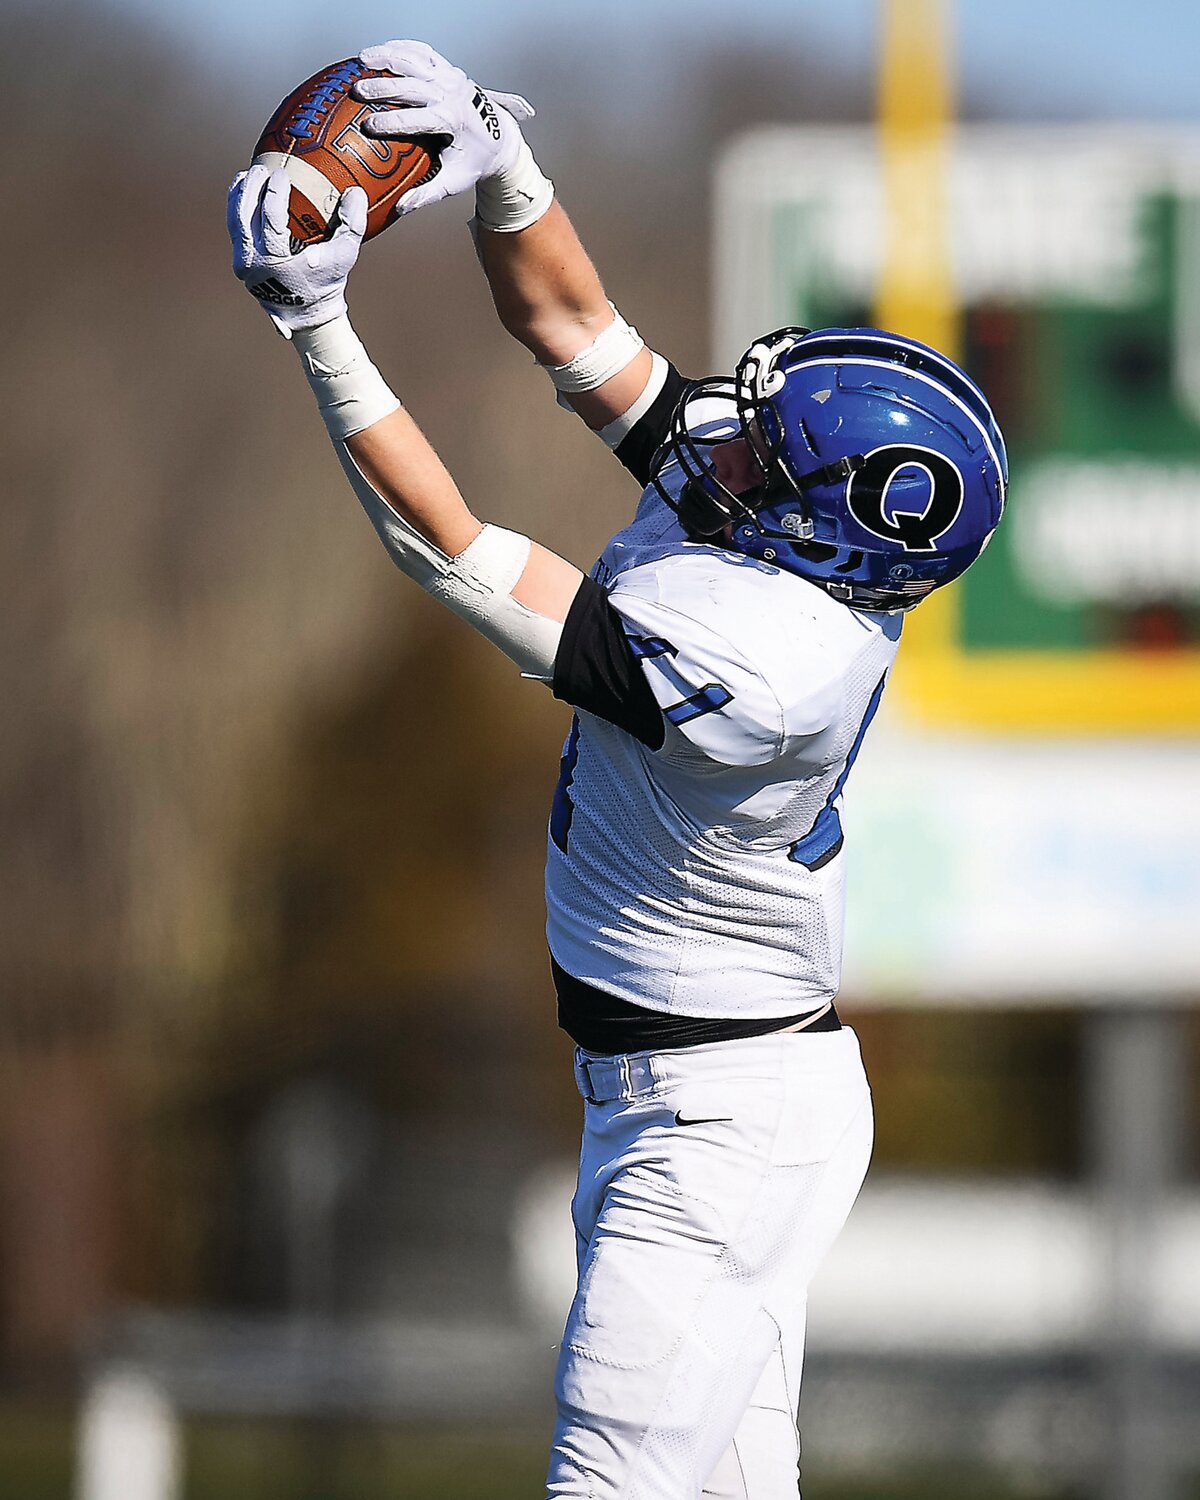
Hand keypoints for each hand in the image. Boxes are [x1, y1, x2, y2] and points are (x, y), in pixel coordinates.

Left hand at [227, 164, 366, 336]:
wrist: (305, 313)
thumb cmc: (326, 282)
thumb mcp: (344, 256)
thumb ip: (352, 225)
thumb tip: (355, 192)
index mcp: (276, 261)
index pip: (270, 220)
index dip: (274, 194)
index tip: (282, 174)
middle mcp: (253, 262)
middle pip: (243, 216)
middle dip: (251, 187)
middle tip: (262, 168)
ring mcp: (242, 262)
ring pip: (234, 220)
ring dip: (240, 194)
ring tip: (249, 174)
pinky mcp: (239, 260)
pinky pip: (234, 227)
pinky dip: (237, 205)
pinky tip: (244, 188)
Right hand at [353, 40, 534, 216]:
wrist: (501, 137)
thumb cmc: (474, 162)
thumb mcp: (454, 182)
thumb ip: (427, 194)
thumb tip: (400, 208)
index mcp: (454, 121)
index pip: (418, 120)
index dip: (392, 122)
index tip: (369, 126)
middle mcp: (453, 94)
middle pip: (413, 85)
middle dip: (384, 87)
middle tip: (358, 91)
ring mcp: (451, 77)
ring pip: (416, 60)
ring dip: (387, 58)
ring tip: (361, 59)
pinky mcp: (448, 68)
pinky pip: (422, 51)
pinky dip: (401, 47)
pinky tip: (380, 50)